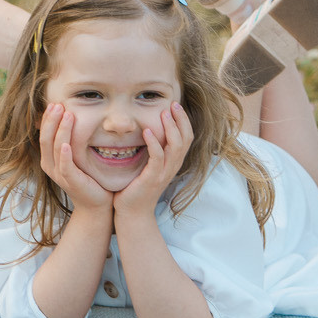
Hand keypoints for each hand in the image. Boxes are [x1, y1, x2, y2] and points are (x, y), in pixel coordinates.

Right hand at [38, 103, 113, 214]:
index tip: (56, 103)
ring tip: (67, 115)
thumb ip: (72, 142)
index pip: (44, 134)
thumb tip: (73, 118)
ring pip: (55, 147)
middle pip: (46, 138)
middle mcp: (51, 166)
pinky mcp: (71, 181)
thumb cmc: (89, 178)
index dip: (48, 118)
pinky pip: (64, 165)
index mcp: (50, 159)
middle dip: (51, 120)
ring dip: (60, 130)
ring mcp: (59, 174)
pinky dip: (64, 154)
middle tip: (59, 104)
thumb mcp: (77, 157)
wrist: (97, 204)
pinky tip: (66, 144)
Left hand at [112, 103, 193, 223]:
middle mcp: (172, 167)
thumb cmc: (136, 187)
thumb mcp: (147, 165)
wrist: (132, 213)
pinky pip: (157, 158)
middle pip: (185, 140)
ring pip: (175, 147)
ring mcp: (163, 174)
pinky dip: (154, 143)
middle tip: (172, 103)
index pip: (186, 138)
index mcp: (172, 163)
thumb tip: (146, 126)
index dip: (183, 121)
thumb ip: (151, 149)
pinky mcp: (152, 179)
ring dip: (170, 128)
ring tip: (163, 113)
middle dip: (180, 120)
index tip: (175, 105)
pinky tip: (147, 131)